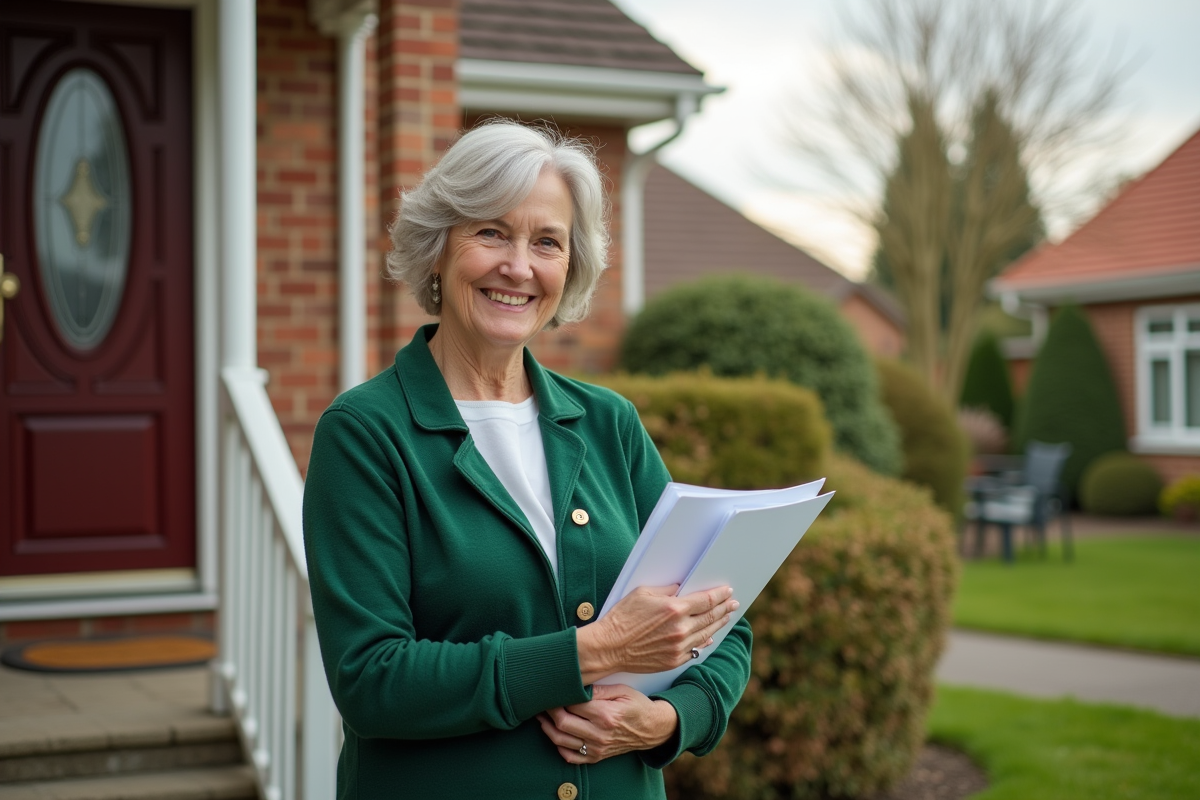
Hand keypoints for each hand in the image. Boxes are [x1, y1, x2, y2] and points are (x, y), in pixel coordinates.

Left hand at [537, 684, 677, 763]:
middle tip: (544, 699)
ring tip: (541, 715)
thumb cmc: (637, 706)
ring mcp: (597, 748)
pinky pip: (569, 756)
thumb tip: (576, 685)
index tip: (553, 688)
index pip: (573, 704)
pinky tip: (554, 733)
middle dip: (549, 710)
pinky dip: (558, 745)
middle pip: (563, 722)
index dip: (559, 696)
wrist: (652, 729)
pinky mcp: (596, 757)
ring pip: (561, 740)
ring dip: (547, 727)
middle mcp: (600, 734)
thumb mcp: (622, 691)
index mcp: (606, 714)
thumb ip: (599, 689)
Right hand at [576, 584, 737, 683]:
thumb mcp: (642, 593)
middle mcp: (681, 629)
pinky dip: (704, 642)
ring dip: (718, 624)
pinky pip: (695, 650)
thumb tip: (680, 588)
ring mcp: (679, 647)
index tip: (727, 591)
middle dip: (724, 608)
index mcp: (674, 609)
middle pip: (711, 617)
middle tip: (733, 603)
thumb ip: (666, 590)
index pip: (706, 600)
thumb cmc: (622, 618)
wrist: (609, 648)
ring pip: (706, 634)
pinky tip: (709, 637)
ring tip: (726, 617)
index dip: (719, 595)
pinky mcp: (674, 660)